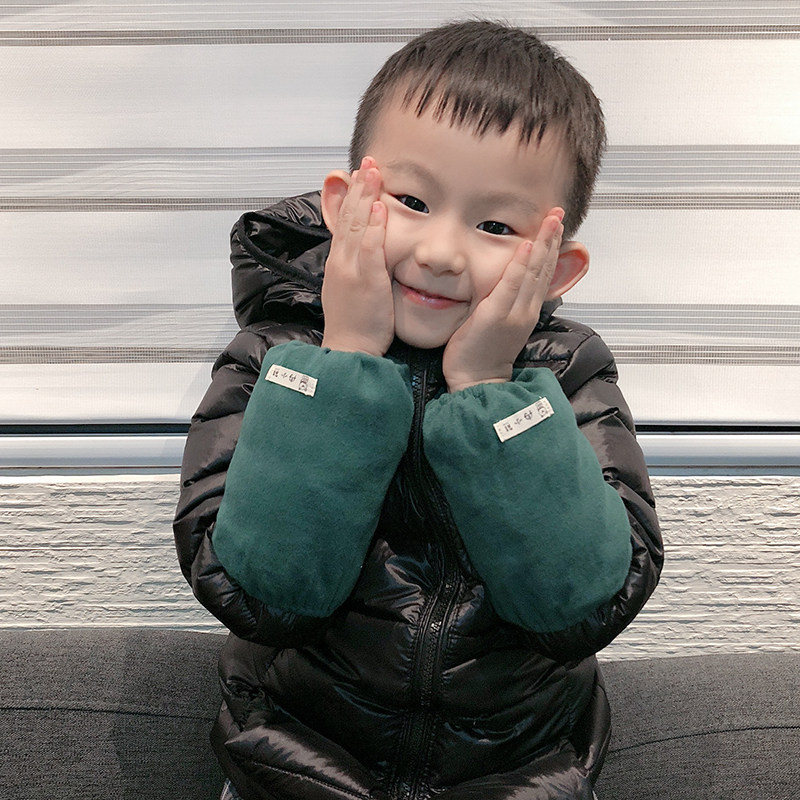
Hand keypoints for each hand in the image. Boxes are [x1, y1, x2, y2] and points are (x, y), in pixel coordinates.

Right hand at [321, 157, 393, 356]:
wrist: (349, 350)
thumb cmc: (354, 327)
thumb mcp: (351, 291)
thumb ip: (358, 269)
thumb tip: (366, 254)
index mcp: (339, 264)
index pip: (344, 223)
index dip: (353, 198)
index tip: (362, 177)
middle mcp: (341, 263)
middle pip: (348, 217)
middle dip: (358, 187)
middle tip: (368, 162)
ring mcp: (351, 270)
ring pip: (356, 226)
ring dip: (365, 196)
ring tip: (373, 172)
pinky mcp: (365, 282)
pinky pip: (369, 249)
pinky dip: (373, 227)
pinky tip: (379, 208)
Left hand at [442, 209, 564, 392]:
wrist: (476, 382)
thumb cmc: (481, 356)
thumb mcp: (499, 326)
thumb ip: (504, 305)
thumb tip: (502, 287)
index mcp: (526, 312)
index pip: (542, 274)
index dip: (550, 249)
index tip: (554, 227)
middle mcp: (525, 310)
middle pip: (544, 268)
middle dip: (552, 238)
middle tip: (558, 213)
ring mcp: (514, 313)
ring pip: (533, 272)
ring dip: (543, 243)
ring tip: (550, 220)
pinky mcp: (496, 315)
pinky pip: (511, 285)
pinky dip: (520, 264)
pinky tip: (527, 245)